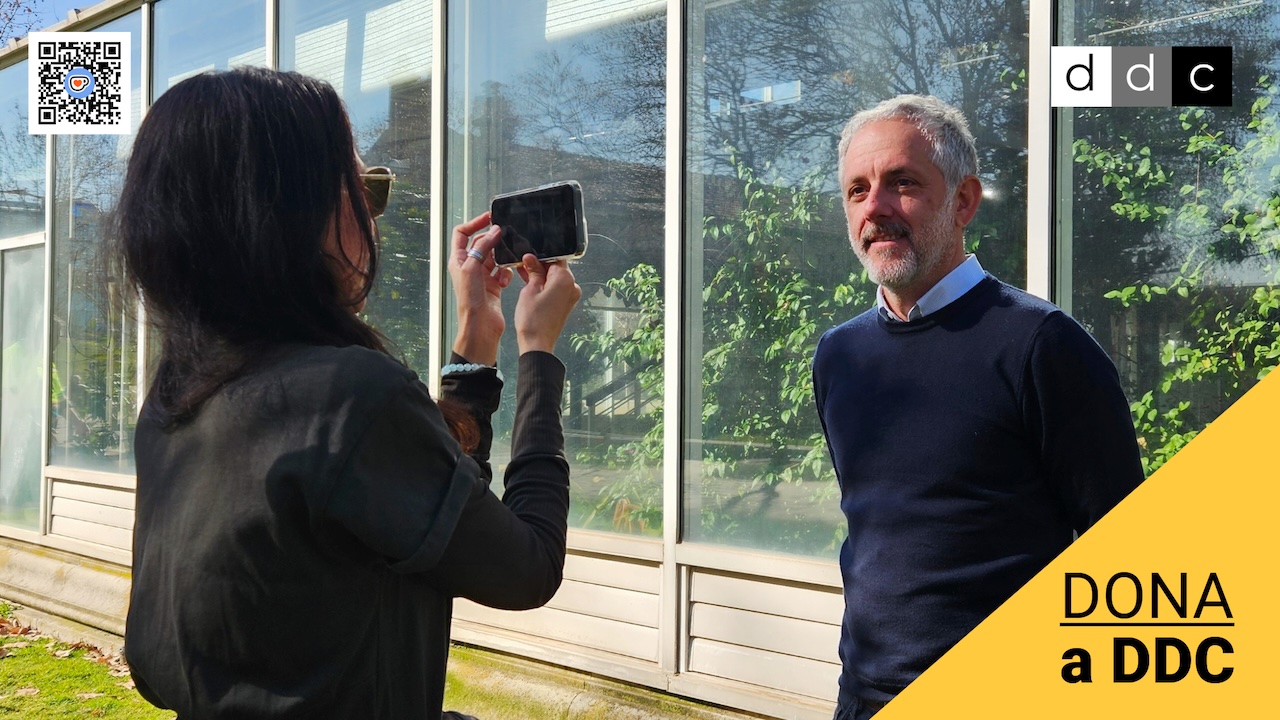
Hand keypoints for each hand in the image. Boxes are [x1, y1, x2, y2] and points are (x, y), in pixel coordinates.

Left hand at [448, 212, 513, 365]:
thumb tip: (494, 230)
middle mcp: (468, 267)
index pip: (462, 233)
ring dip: (502, 257)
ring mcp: (481, 276)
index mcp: (458, 260)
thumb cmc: (470, 300)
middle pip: (481, 244)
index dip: (474, 223)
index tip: (489, 217)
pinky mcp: (493, 285)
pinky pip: (502, 272)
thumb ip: (483, 247)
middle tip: (506, 235)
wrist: (480, 325)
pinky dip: (506, 273)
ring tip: (508, 258)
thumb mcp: (473, 268)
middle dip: (493, 240)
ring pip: (494, 257)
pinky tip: (507, 279)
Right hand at [514, 254, 581, 354]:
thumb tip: (531, 258)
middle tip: (523, 265)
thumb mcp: (529, 290)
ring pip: (554, 279)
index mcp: (565, 279)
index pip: (554, 258)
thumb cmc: (533, 320)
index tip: (528, 257)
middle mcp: (572, 287)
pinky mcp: (565, 304)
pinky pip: (555, 289)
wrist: (537, 344)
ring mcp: (570, 297)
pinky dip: (545, 286)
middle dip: (540, 266)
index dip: (539, 256)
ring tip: (524, 275)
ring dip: (541, 276)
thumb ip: (533, 271)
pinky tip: (531, 285)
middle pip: (556, 268)